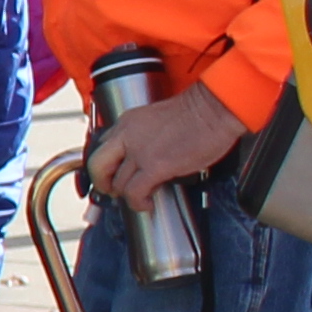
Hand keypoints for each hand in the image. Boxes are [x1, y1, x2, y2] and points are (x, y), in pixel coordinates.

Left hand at [87, 74, 246, 200]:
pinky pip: (135, 192)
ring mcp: (140, 152)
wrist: (214, 108)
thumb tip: (143, 158)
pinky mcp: (155, 166)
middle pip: (97, 165)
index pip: (103, 147)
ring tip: (142, 196)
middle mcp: (127, 136)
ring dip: (127, 195)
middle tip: (114, 191)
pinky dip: (138, 202)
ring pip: (118, 183)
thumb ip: (144, 137)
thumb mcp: (157, 120)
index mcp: (127, 123)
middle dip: (102, 182)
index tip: (113, 174)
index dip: (106, 165)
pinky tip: (147, 203)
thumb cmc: (198, 113)